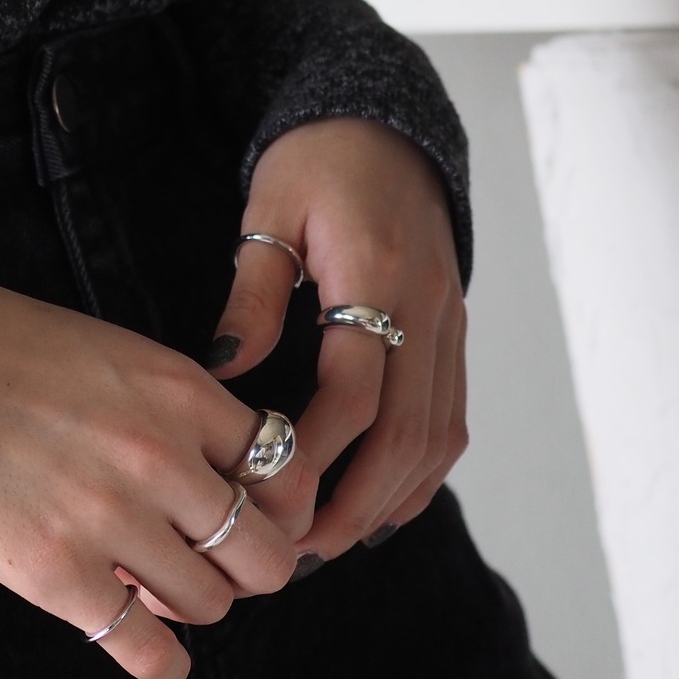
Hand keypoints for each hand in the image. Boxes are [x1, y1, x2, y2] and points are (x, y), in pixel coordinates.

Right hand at [0, 282, 303, 678]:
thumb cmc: (26, 358)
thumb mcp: (130, 359)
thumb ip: (190, 414)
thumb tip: (236, 482)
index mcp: (185, 396)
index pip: (286, 471)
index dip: (287, 509)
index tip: (270, 521)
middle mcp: (161, 459)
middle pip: (262, 551)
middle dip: (256, 569)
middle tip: (229, 568)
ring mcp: (112, 521)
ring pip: (210, 602)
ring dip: (199, 605)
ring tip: (166, 589)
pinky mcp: (59, 575)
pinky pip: (145, 648)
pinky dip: (163, 664)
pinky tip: (160, 658)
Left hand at [210, 118, 467, 561]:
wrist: (388, 125)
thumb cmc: (321, 160)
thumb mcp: (270, 209)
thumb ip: (251, 290)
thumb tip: (224, 371)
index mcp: (378, 274)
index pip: (355, 391)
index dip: (312, 454)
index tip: (266, 496)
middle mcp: (427, 308)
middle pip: (406, 434)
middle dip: (353, 505)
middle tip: (299, 553)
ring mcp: (450, 324)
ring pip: (436, 437)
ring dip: (388, 500)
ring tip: (331, 543)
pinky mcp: (455, 333)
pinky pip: (450, 418)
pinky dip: (421, 471)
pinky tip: (382, 504)